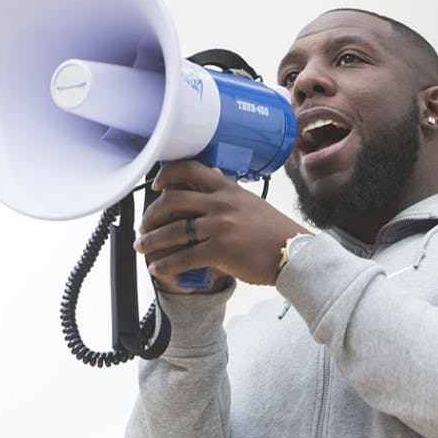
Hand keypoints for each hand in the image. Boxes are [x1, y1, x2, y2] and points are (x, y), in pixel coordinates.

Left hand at [135, 161, 310, 291]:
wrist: (294, 253)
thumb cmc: (274, 232)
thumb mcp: (250, 202)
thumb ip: (227, 192)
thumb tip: (211, 173)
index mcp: (228, 189)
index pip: (191, 169)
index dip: (167, 175)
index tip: (157, 185)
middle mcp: (221, 203)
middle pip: (173, 200)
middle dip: (151, 214)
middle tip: (144, 225)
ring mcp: (220, 226)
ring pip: (173, 230)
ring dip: (151, 241)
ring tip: (142, 247)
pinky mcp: (221, 249)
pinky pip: (184, 257)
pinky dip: (166, 264)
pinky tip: (158, 269)